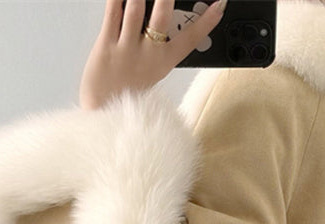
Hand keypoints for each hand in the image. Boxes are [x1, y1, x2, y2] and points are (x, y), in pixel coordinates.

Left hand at [79, 0, 225, 109]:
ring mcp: (127, 48)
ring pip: (136, 7)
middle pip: (162, 15)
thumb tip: (166, 20)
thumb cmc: (129, 92)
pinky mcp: (106, 44)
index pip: (191, 39)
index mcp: (164, 62)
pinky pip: (112, 12)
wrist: (105, 111)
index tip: (219, 6)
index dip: (207, 22)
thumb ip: (161, 48)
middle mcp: (148, 54)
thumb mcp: (154, 73)